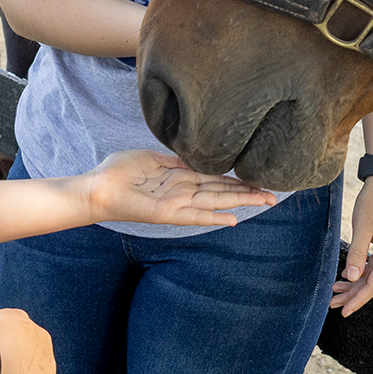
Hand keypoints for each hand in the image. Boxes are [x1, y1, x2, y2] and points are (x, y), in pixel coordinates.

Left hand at [79, 150, 276, 227]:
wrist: (98, 187)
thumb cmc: (120, 171)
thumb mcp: (152, 158)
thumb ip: (176, 158)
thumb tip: (198, 153)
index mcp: (181, 177)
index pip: (216, 178)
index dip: (238, 179)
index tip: (259, 178)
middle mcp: (183, 192)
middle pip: (223, 191)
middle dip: (248, 193)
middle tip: (274, 194)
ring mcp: (177, 203)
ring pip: (216, 201)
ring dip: (240, 202)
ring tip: (264, 202)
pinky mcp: (167, 213)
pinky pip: (194, 215)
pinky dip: (213, 216)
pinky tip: (232, 219)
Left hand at [329, 176, 372, 316]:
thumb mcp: (363, 227)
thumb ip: (357, 253)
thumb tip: (352, 278)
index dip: (358, 299)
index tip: (345, 311)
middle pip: (371, 283)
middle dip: (352, 295)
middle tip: (333, 305)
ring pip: (370, 276)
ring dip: (353, 286)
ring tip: (334, 295)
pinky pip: (370, 266)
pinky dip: (357, 273)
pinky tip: (344, 279)